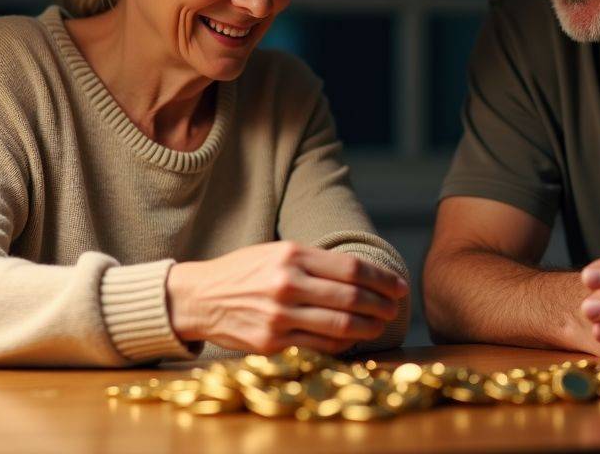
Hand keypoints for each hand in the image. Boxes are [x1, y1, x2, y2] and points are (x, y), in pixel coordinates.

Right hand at [166, 241, 407, 354]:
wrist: (200, 297)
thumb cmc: (244, 272)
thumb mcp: (277, 252)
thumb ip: (315, 262)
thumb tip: (362, 275)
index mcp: (291, 255)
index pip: (352, 269)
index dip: (382, 279)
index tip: (398, 287)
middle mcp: (287, 284)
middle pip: (351, 297)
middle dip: (381, 305)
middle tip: (394, 308)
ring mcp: (279, 316)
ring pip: (340, 326)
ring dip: (368, 327)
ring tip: (380, 325)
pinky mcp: (271, 343)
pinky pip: (320, 346)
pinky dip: (343, 344)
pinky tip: (353, 339)